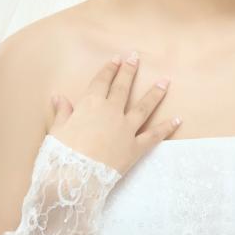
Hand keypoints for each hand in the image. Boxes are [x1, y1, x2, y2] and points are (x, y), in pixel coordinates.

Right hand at [48, 52, 180, 175]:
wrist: (74, 177)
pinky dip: (167, 127)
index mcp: (91, 105)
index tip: (117, 59)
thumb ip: (62, 112)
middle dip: (130, 71)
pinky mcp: (135, 147)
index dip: (109, 69)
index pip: (101, 82)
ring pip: (144, 107)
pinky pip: (154, 136)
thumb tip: (58, 96)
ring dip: (155, 93)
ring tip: (166, 81)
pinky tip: (177, 120)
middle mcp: (111, 112)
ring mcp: (126, 129)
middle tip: (136, 57)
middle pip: (122, 88)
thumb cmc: (61, 153)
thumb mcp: (57, 130)